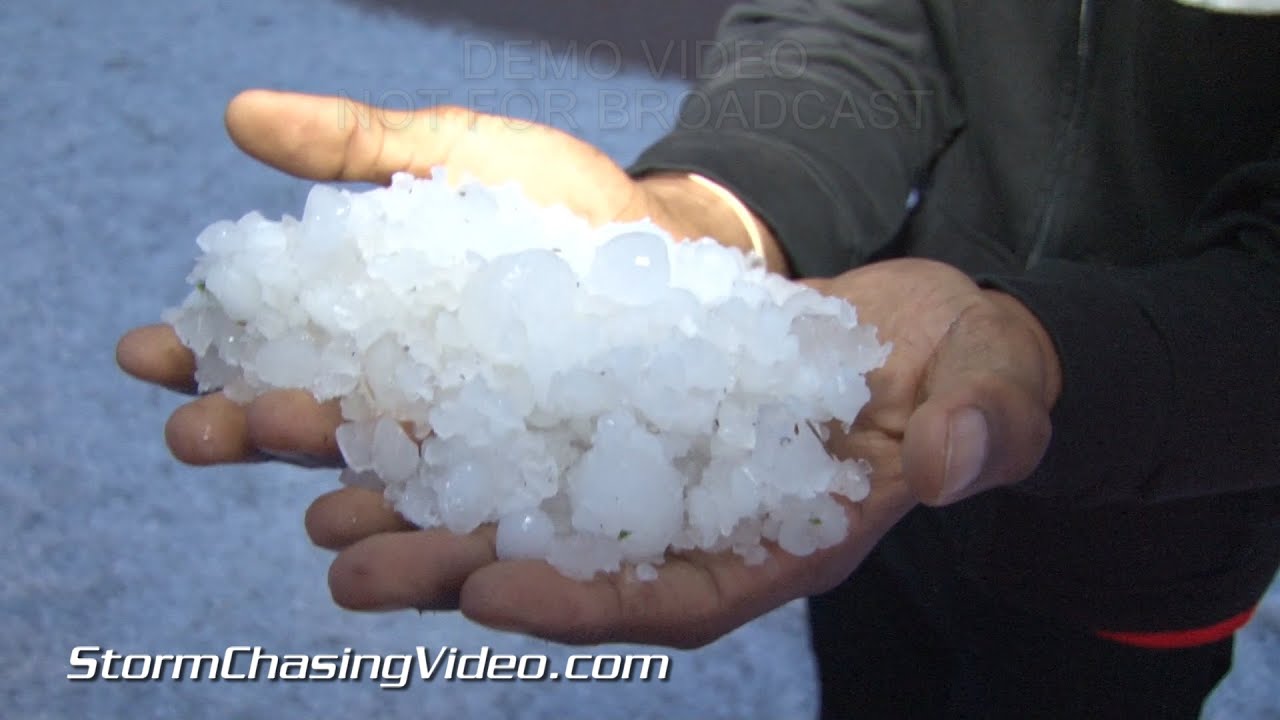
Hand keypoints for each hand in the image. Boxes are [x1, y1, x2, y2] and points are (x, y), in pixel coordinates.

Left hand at [118, 90, 1056, 648]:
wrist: (922, 332)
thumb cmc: (969, 369)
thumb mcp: (991, 389)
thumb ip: (978, 426)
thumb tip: (945, 460)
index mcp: (788, 545)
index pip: (680, 597)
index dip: (588, 599)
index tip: (493, 588)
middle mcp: (708, 522)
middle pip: (577, 563)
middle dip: (465, 570)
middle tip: (352, 568)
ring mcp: (666, 469)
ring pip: (539, 503)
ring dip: (434, 509)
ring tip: (327, 508)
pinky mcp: (637, 407)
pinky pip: (543, 427)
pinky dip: (469, 429)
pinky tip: (388, 418)